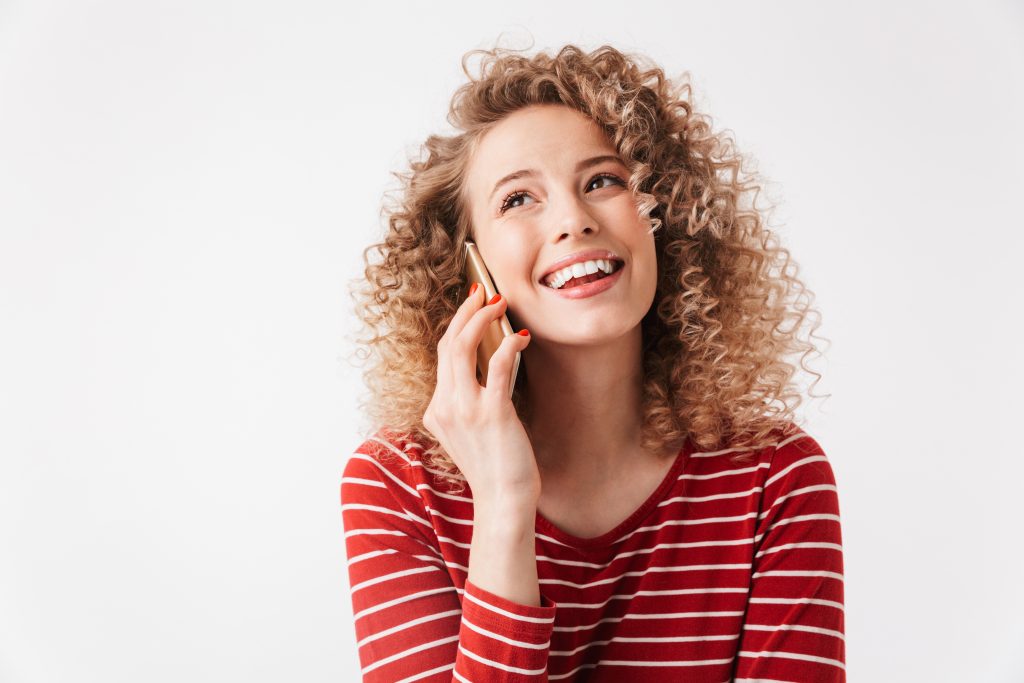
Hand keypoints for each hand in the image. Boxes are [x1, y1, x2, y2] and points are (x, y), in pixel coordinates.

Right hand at [423, 285, 539, 507]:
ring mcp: (466, 409)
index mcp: (437, 410)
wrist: (504, 502)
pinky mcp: (492, 413)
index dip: (457, 325)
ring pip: (463, 348)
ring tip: (499, 303)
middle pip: (448, 344)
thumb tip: (489, 369)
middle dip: (466, 312)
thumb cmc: (495, 468)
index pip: (442, 355)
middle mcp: (445, 406)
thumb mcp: (470, 434)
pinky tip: (521, 338)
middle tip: (484, 291)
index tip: (473, 305)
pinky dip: (508, 346)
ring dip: (482, 319)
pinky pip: (497, 367)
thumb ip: (467, 404)